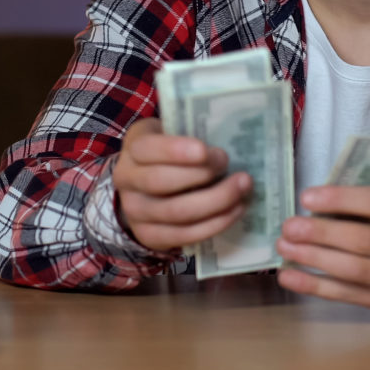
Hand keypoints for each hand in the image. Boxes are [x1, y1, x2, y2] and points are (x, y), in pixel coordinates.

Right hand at [114, 117, 252, 252]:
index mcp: (133, 147)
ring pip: (175, 212)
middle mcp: (127, 180)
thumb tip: (232, 138)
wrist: (147, 186)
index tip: (205, 150)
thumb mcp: (174, 133)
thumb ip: (193, 133)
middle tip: (234, 168)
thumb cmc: (172, 153)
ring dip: (216, 202)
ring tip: (243, 189)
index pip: (147, 149)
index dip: (175, 151)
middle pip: (160, 182)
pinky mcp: (149, 236)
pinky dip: (214, 224)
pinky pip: (183, 235)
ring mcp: (135, 212)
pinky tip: (235, 210)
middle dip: (201, 176)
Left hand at [275, 185, 369, 319]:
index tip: (307, 196)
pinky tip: (290, 276)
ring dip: (314, 259)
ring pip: (355, 271)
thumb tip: (334, 180)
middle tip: (288, 225)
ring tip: (283, 247)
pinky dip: (316, 287)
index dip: (341, 199)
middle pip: (364, 240)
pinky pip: (351, 296)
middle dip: (321, 232)